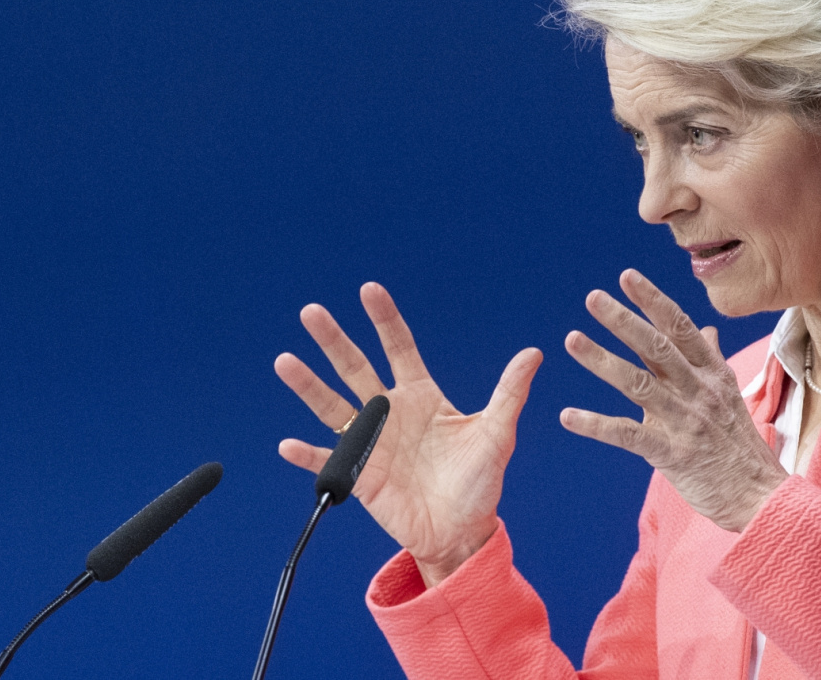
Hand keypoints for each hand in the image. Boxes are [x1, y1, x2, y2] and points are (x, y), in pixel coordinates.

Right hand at [275, 282, 542, 586]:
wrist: (462, 530)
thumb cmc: (479, 481)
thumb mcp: (497, 433)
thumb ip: (509, 392)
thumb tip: (534, 353)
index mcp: (421, 396)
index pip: (399, 348)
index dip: (384, 320)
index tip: (369, 290)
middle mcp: (390, 412)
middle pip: (356, 368)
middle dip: (334, 341)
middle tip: (312, 313)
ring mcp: (372, 443)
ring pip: (333, 406)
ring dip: (308, 386)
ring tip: (286, 361)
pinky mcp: (360, 477)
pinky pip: (329, 463)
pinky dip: (309, 456)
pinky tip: (288, 444)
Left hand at [561, 269, 786, 532]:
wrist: (760, 497)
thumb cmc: (739, 445)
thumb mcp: (730, 394)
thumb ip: (710, 360)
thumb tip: (705, 329)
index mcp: (712, 373)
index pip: (680, 328)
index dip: (653, 301)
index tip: (627, 277)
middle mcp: (698, 391)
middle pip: (656, 347)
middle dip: (623, 320)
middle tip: (592, 298)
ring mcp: (685, 421)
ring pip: (638, 383)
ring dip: (602, 360)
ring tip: (572, 339)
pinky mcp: (671, 454)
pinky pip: (627, 435)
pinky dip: (596, 425)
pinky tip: (567, 416)